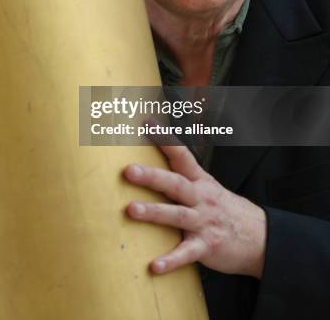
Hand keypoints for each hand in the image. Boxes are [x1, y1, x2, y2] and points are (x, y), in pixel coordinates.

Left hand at [124, 145, 266, 277]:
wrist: (261, 238)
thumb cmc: (224, 210)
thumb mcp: (206, 187)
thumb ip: (181, 176)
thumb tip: (150, 164)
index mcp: (200, 181)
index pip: (182, 155)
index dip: (165, 138)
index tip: (147, 123)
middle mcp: (201, 198)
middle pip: (175, 184)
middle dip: (152, 176)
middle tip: (129, 170)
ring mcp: (204, 222)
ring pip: (177, 215)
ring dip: (154, 213)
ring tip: (131, 210)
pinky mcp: (206, 247)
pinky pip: (186, 254)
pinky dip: (171, 260)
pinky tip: (154, 266)